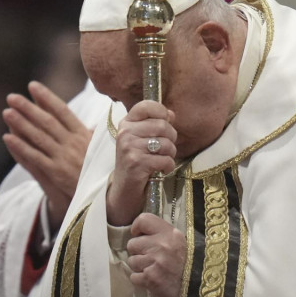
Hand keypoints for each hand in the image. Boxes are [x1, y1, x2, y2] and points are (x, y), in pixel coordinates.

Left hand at [2, 81, 92, 229]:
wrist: (106, 199)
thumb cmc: (102, 172)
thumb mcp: (101, 149)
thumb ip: (94, 134)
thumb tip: (94, 120)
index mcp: (83, 135)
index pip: (63, 111)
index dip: (47, 98)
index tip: (33, 86)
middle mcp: (74, 143)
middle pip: (47, 121)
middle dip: (28, 108)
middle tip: (12, 97)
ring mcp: (64, 158)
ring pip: (39, 137)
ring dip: (21, 123)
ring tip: (6, 112)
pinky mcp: (56, 173)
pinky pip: (35, 158)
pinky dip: (20, 147)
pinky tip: (7, 137)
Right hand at [105, 101, 176, 226]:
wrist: (124, 190)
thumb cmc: (137, 163)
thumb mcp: (142, 140)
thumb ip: (155, 124)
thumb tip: (171, 114)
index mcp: (126, 123)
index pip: (146, 106)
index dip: (162, 112)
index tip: (166, 122)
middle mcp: (125, 132)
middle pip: (162, 125)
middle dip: (171, 138)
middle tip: (166, 149)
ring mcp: (129, 147)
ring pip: (166, 143)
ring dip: (170, 154)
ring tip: (162, 160)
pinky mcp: (136, 163)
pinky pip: (165, 160)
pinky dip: (168, 167)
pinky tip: (161, 171)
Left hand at [127, 213, 185, 296]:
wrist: (200, 289)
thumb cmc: (191, 265)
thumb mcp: (180, 242)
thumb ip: (162, 235)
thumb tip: (142, 234)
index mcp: (169, 233)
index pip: (143, 220)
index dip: (137, 228)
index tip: (140, 236)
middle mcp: (161, 245)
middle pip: (132, 244)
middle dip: (138, 252)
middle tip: (150, 258)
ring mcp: (154, 262)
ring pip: (131, 261)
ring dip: (139, 267)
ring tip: (153, 270)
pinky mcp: (150, 279)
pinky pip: (133, 277)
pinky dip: (140, 280)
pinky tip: (152, 280)